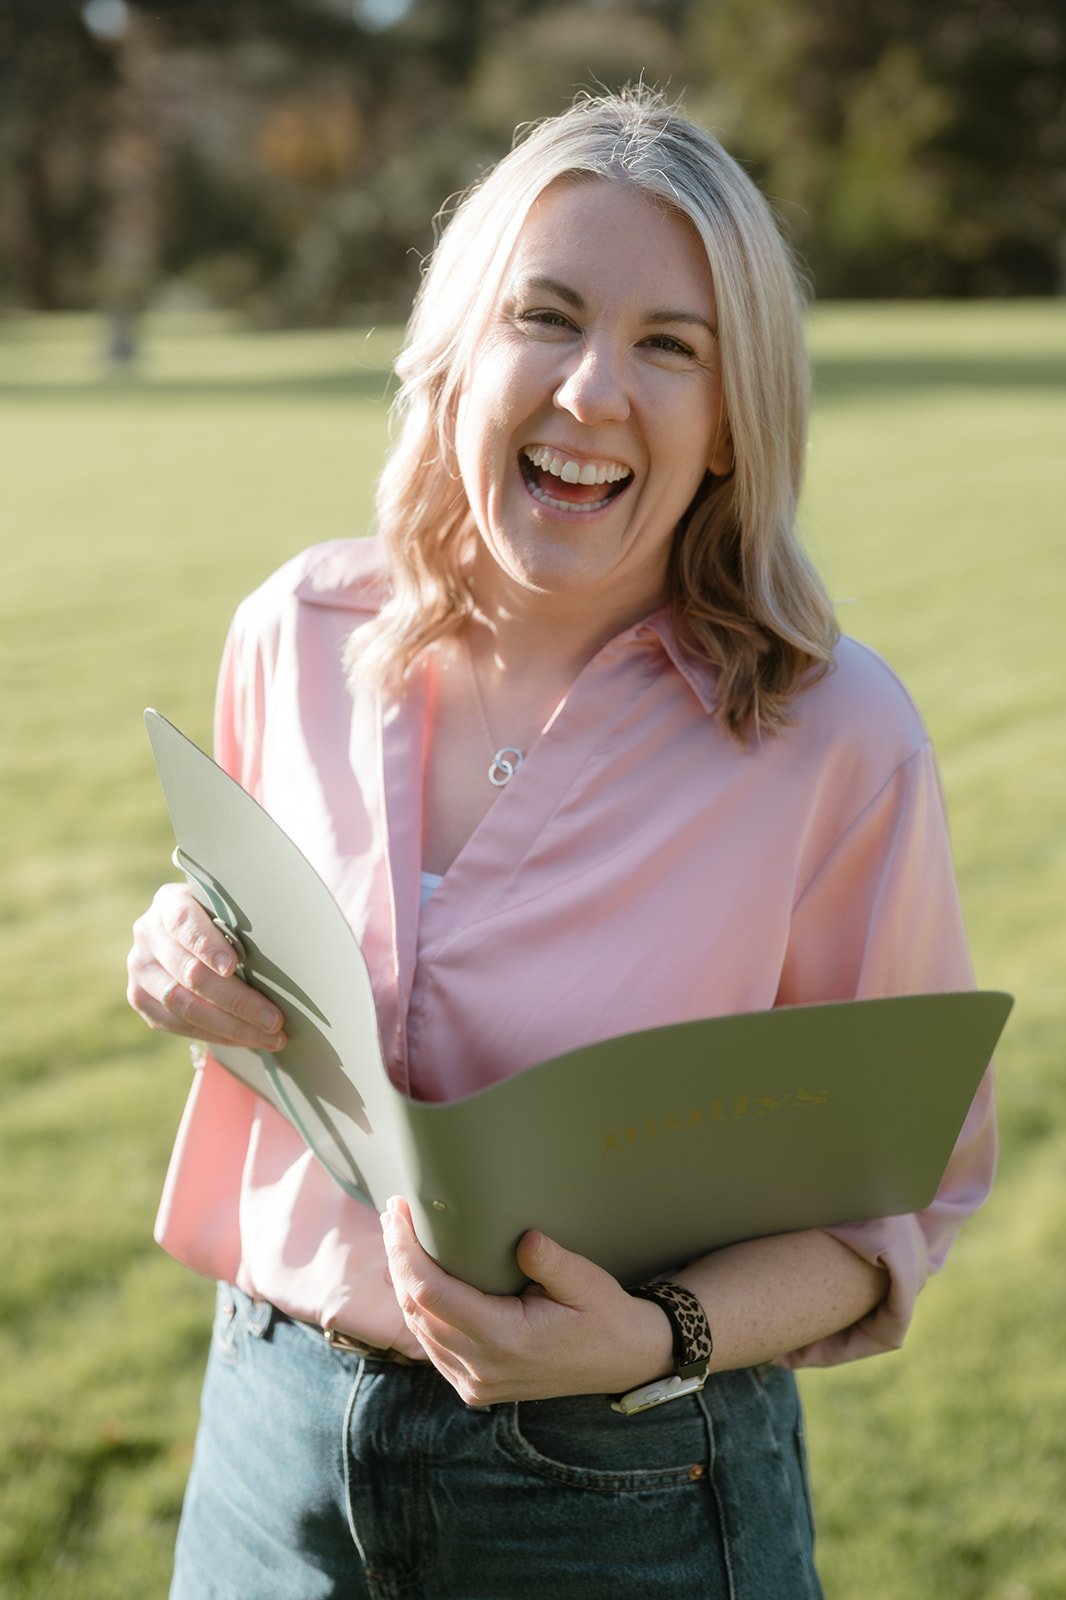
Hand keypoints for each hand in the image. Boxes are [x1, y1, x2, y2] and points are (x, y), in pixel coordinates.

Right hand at [126, 882, 286, 1051]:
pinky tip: (246, 1040)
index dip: (208, 946)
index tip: (232, 966)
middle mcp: (147, 934)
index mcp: (169, 903)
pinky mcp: (141, 999)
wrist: (188, 931)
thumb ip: (240, 921)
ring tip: (270, 1038)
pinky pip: (178, 1025)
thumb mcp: (228, 907)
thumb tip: (281, 948)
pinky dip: (216, 1035)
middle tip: (274, 1019)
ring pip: (184, 1006)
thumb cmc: (222, 916)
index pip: (185, 923)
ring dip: (232, 1027)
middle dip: (237, 1000)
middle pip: (190, 973)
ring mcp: (140, 969)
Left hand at [379, 1196, 672, 1403]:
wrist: (623, 1361)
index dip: (406, 1252)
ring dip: (403, 1282)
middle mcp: (482, 1368)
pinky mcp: (475, 1386)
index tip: (399, 1211)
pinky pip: (432, 1345)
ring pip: (417, 1329)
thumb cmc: (605, 1315)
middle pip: (415, 1310)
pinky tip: (418, 1277)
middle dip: (398, 1258)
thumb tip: (523, 1237)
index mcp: (505, 1341)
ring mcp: (476, 1382)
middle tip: (394, 1213)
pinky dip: (419, 1309)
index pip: (431, 1294)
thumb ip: (551, 1261)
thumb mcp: (586, 1281)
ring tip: (400, 1237)